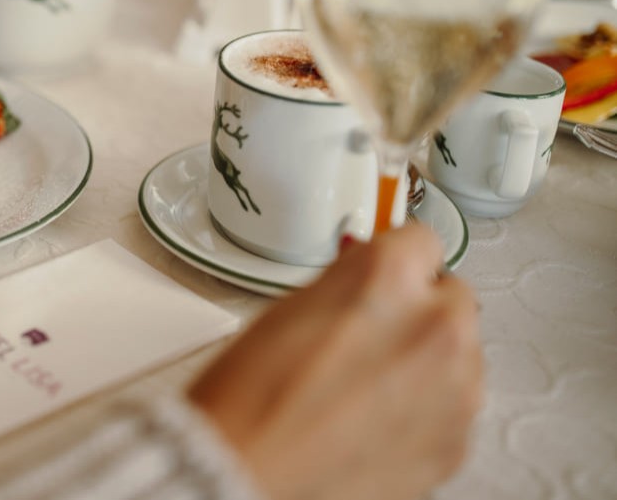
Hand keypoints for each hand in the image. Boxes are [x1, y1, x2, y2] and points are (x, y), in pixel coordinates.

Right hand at [189, 224, 482, 499]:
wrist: (248, 469)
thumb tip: (369, 280)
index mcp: (388, 276)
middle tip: (369, 332)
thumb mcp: (292, 304)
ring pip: (460, 352)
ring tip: (364, 383)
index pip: (420, 239)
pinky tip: (373, 417)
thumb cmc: (251, 395)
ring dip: (426, 358)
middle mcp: (435, 324)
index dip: (394, 257)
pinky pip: (454, 406)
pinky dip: (425, 407)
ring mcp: (456, 386)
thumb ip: (349, 282)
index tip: (386, 270)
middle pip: (451, 294)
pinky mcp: (459, 439)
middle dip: (417, 308)